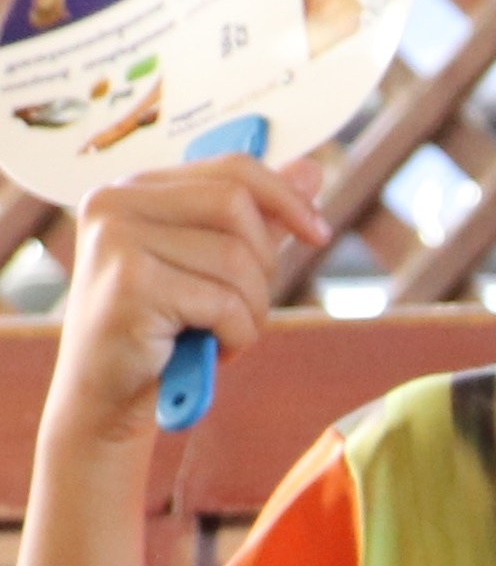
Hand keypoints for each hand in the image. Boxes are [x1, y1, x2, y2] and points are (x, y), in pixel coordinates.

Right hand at [44, 156, 328, 445]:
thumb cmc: (165, 329)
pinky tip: (206, 349)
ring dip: (251, 309)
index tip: (318, 234)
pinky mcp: (127, 284)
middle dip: (264, 263)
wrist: (108, 396)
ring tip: (220, 332)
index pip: (232, 169)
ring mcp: (115, 240)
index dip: (287, 198)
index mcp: (133, 188)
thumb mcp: (215, 264)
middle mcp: (113, 203)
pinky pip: (223, 302)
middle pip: (237, 205)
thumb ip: (258, 215)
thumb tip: (312, 169)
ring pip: (235, 258)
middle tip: (244, 306)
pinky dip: (235, 335)